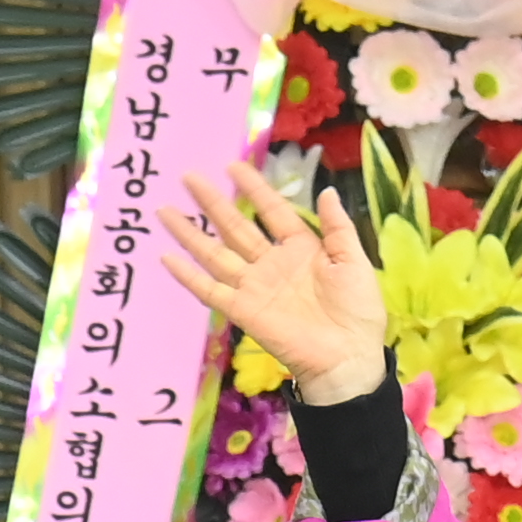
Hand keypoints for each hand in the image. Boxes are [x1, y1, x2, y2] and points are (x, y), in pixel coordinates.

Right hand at [157, 170, 392, 405]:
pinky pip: (210, 290)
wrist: (348, 356)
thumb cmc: (357, 311)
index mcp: (301, 249)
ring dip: (190, 233)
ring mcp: (254, 287)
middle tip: (189, 177)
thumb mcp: (353, 261)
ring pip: (215, 253)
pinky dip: (187, 275)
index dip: (254, 189)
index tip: (233, 165)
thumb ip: (337, 227)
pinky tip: (166, 257)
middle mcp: (271, 264)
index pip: (272, 211)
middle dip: (213, 202)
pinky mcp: (243, 310)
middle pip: (235, 227)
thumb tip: (326, 190)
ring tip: (165, 210)